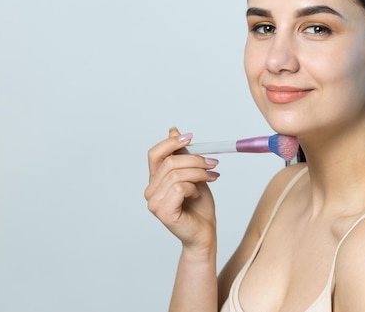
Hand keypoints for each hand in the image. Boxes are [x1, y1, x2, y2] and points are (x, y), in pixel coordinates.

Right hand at [145, 127, 219, 250]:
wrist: (205, 233)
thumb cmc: (199, 207)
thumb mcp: (193, 175)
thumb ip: (182, 156)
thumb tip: (173, 130)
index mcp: (155, 180)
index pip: (155, 154)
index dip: (171, 142)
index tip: (191, 137)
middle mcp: (151, 191)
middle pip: (170, 162)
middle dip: (195, 159)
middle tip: (213, 164)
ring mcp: (154, 203)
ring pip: (176, 174)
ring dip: (198, 173)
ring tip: (211, 178)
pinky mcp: (163, 212)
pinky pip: (179, 188)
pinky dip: (193, 188)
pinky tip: (197, 196)